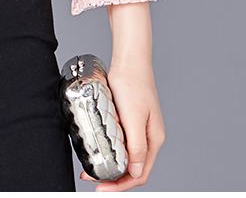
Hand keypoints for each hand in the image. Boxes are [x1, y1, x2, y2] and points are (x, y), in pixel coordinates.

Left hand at [79, 62, 164, 190]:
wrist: (129, 60)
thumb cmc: (133, 84)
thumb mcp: (134, 116)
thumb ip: (136, 145)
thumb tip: (135, 172)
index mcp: (153, 140)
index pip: (139, 174)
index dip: (121, 185)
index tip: (102, 189)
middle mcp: (148, 138)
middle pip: (132, 169)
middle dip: (113, 179)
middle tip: (92, 180)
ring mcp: (139, 130)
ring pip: (125, 157)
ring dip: (110, 166)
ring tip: (91, 169)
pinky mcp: (129, 121)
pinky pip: (121, 144)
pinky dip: (110, 151)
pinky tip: (99, 150)